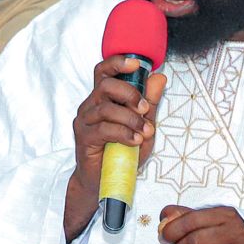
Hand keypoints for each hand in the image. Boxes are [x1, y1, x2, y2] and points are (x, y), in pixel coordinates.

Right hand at [64, 55, 166, 237]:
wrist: (104, 181)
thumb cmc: (122, 152)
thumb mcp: (143, 125)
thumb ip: (149, 103)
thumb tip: (159, 78)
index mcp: (103, 98)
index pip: (104, 71)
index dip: (117, 62)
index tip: (136, 64)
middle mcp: (90, 106)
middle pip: (105, 85)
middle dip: (129, 94)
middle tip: (144, 109)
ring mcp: (84, 121)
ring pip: (106, 107)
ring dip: (130, 119)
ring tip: (144, 132)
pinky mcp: (83, 138)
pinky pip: (104, 128)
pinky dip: (124, 134)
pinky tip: (134, 141)